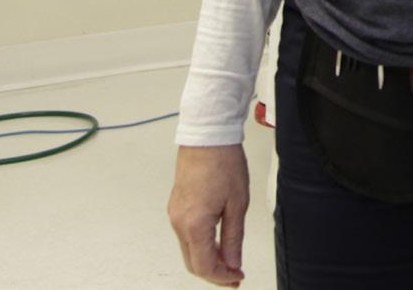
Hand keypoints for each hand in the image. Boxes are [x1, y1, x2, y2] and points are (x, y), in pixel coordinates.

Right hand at [168, 144, 248, 285]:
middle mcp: (179, 222)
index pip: (204, 266)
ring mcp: (175, 215)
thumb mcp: (237, 204)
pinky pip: (186, 235)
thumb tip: (232, 263)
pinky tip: (217, 242)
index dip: (222, 278)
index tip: (237, 278)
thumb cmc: (223, 163)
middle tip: (234, 275)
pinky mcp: (176, 207)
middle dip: (214, 273)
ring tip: (229, 259)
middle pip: (192, 263)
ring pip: (188, 250)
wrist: (207, 137)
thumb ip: (233, 238)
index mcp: (194, 224)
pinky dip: (201, 244)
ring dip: (207, 259)